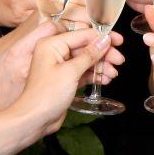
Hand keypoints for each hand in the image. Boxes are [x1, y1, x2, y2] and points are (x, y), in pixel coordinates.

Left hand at [0, 29, 113, 154]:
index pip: (82, 34)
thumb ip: (89, 54)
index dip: (102, 37)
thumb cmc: (46, 95)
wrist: (34, 120)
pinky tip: (105, 79)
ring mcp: (60, 66)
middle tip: (119, 60)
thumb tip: (104, 40)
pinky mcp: (65, 79)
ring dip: (101, 66)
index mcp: (52, 44)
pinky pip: (83, 72)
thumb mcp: (70, 72)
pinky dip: (94, 75)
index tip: (119, 41)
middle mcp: (55, 52)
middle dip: (103, 54)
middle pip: (86, 47)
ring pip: (86, 60)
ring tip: (113, 73)